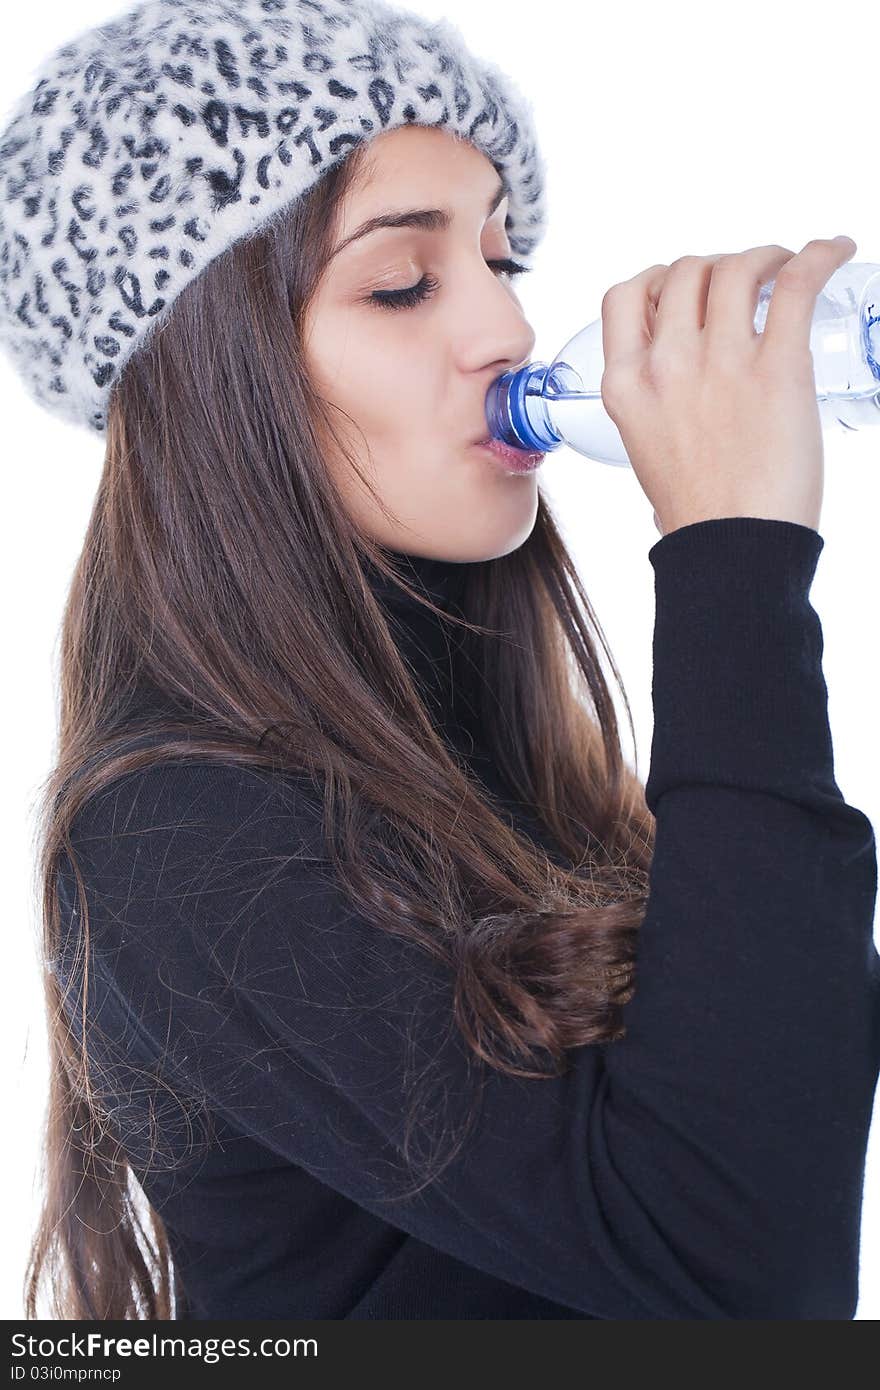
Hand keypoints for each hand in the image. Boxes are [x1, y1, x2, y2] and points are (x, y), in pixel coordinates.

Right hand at [599, 236, 857, 535]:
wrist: (733, 551)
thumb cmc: (700, 516)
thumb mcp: (648, 454)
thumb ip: (656, 415)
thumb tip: (682, 412)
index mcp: (626, 386)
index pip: (626, 296)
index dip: (659, 278)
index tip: (684, 286)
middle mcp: (667, 365)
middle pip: (687, 272)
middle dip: (718, 266)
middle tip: (747, 281)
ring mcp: (720, 363)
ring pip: (737, 267)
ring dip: (765, 256)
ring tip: (787, 265)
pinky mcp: (777, 369)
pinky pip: (798, 284)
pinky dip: (819, 255)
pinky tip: (835, 249)